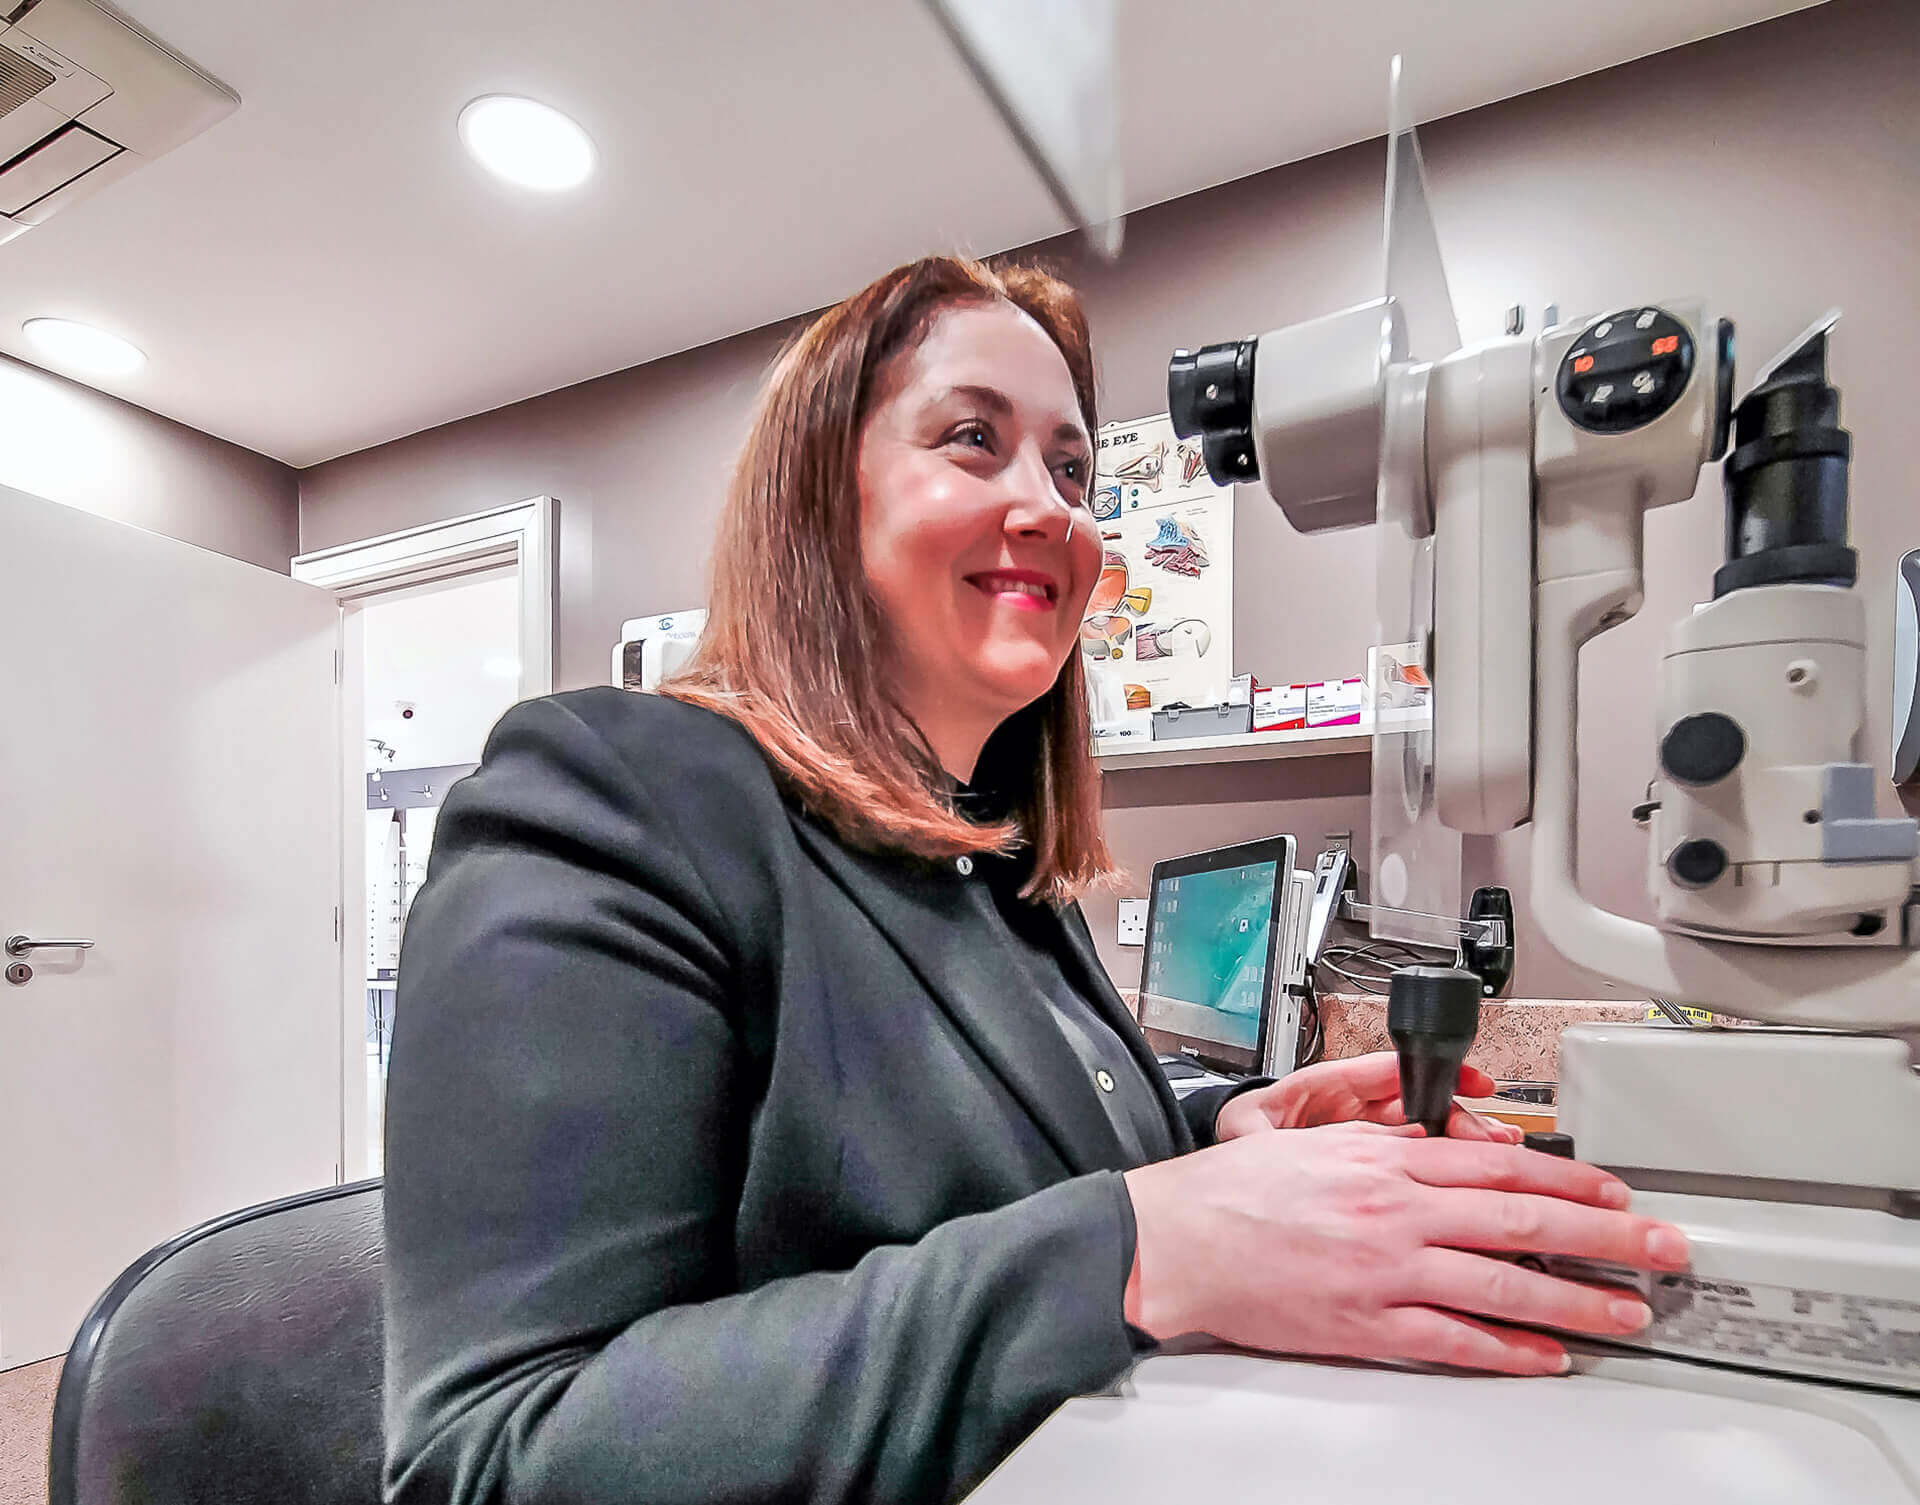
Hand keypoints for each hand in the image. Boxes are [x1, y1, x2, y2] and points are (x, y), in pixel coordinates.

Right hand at [1122, 1125, 1689, 1375]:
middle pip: (1521, 1220)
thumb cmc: (1239, 1190)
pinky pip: (1452, 1342)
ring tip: (1626, 1313)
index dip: (1570, 1180)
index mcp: (1387, 1161)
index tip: (1616, 1193)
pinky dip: (1507, 1352)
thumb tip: (1449, 1145)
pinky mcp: (1366, 1326)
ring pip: (1501, 1286)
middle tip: (1661, 1248)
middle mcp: (1396, 1213)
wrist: (1179, 1239)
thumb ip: (1390, 1140)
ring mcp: (1385, 1273)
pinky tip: (1547, 1356)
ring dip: (1576, 1301)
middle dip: (1604, 1236)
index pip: (1500, 1166)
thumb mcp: (1319, 1134)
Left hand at [1215, 1051, 1521, 1144]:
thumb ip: (1264, 1133)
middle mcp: (1361, 1104)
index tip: (1471, 1082)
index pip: (1390, 1070)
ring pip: (1432, 1128)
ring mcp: (1374, 1131)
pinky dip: (1454, 1161)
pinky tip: (1481, 1175)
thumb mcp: (1250, 1132)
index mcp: (1330, 1086)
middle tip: (1493, 1134)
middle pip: (1423, 1100)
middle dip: (1462, 1114)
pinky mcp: (1381, 1157)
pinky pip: (1424, 1155)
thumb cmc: (1249, 1134)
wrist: (1242, 1153)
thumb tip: (1278, 1138)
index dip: (1435, 1072)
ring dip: (1467, 1137)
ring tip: (1499, 1150)